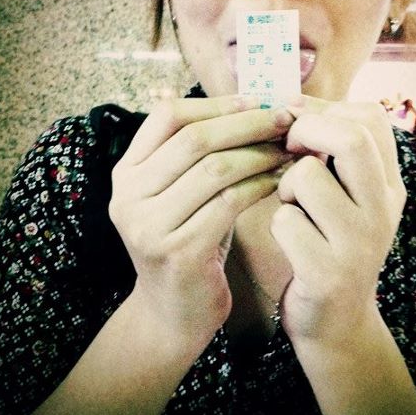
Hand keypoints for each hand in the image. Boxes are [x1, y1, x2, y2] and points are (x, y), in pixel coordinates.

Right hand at [109, 95, 293, 351]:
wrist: (173, 314)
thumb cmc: (188, 243)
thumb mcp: (181, 195)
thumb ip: (196, 154)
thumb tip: (241, 100)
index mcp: (126, 173)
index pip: (166, 116)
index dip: (215, 104)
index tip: (257, 100)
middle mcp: (128, 196)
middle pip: (194, 139)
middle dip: (247, 123)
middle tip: (286, 118)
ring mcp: (149, 225)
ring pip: (215, 168)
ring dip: (260, 153)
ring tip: (288, 149)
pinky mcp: (178, 251)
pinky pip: (229, 203)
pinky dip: (261, 185)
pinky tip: (282, 180)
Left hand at [271, 97, 405, 346]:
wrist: (337, 323)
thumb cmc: (330, 245)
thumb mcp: (347, 197)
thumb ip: (332, 153)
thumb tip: (291, 101)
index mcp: (389, 185)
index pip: (369, 117)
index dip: (324, 109)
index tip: (297, 122)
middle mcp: (383, 209)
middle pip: (349, 137)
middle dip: (305, 133)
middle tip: (290, 151)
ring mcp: (359, 243)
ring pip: (306, 176)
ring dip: (285, 187)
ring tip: (292, 207)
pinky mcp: (328, 273)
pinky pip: (285, 221)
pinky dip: (278, 225)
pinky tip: (291, 242)